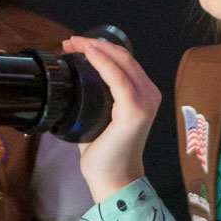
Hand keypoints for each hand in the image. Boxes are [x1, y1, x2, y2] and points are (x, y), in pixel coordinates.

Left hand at [63, 36, 159, 200]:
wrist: (113, 179)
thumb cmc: (105, 152)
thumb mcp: (98, 116)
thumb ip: (94, 98)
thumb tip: (70, 82)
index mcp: (144, 94)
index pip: (123, 62)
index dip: (100, 47)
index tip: (75, 44)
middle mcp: (150, 94)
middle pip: (123, 57)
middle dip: (95, 43)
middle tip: (70, 41)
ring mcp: (146, 102)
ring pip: (122, 62)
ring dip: (96, 49)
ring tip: (73, 44)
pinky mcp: (136, 111)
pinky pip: (118, 79)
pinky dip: (103, 63)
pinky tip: (88, 54)